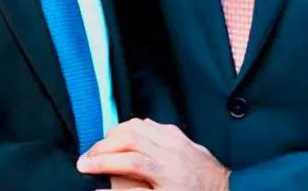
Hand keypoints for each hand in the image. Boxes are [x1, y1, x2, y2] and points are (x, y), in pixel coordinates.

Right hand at [78, 119, 228, 190]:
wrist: (225, 190)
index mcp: (165, 169)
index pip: (126, 160)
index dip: (102, 162)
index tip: (82, 167)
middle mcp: (169, 148)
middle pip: (129, 135)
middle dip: (103, 145)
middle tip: (87, 157)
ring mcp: (175, 137)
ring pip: (137, 124)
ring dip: (114, 134)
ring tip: (100, 148)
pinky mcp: (178, 133)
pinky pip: (149, 123)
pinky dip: (131, 129)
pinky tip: (123, 139)